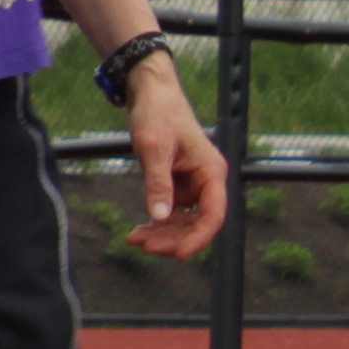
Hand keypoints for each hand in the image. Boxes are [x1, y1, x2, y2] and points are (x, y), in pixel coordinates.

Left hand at [122, 64, 226, 259]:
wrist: (150, 93)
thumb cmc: (157, 114)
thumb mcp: (153, 148)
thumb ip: (158, 183)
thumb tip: (161, 217)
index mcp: (211, 172)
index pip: (213, 215)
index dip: (198, 238)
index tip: (178, 254)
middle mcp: (207, 181)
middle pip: (197, 222)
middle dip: (173, 238)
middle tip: (143, 246)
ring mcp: (193, 184)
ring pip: (184, 220)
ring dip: (163, 234)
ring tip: (134, 240)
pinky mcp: (178, 183)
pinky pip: (172, 210)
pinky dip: (157, 222)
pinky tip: (139, 230)